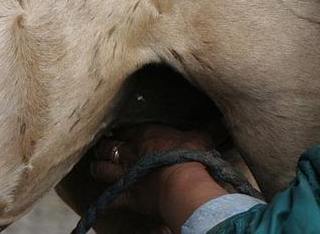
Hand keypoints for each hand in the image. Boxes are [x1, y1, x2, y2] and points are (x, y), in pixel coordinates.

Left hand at [90, 123, 229, 230]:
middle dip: (105, 145)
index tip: (119, 128)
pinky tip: (104, 197)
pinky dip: (105, 198)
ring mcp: (125, 175)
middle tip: (105, 145)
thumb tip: (220, 121)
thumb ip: (204, 129)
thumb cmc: (192, 157)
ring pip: (101, 169)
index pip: (125, 128)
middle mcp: (130, 152)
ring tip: (98, 165)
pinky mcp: (126, 197)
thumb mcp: (201, 137)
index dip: (121, 129)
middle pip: (108, 146)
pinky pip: (108, 198)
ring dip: (99, 166)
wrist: (184, 185)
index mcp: (145, 134)